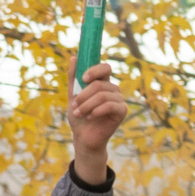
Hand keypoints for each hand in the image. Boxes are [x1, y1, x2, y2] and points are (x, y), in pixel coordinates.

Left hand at [68, 62, 127, 183]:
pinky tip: (90, 117)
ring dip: (87, 105)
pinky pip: (110, 105)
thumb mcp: (73, 96)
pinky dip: (96, 111)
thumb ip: (73, 78)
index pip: (105, 68)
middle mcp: (112, 89)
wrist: (83, 138)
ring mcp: (119, 99)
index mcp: (103, 83)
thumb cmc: (79, 117)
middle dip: (84, 95)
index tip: (82, 79)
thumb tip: (74, 57)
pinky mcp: (122, 111)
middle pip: (100, 84)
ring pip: (102, 95)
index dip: (94, 70)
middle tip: (75, 105)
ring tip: (79, 114)